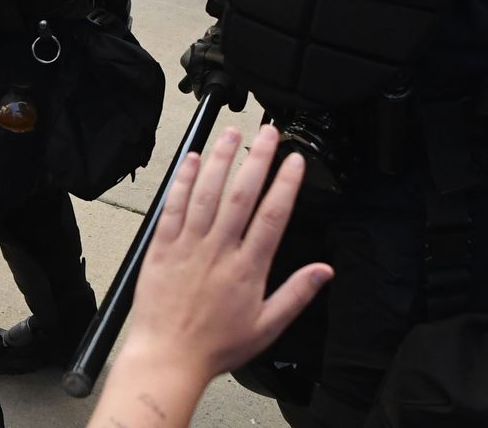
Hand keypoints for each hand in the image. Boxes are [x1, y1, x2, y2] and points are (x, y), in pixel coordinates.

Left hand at [121, 124, 331, 379]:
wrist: (168, 356)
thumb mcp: (267, 326)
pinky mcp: (162, 245)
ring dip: (220, 159)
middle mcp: (219, 250)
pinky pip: (173, 206)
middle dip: (257, 158)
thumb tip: (325, 270)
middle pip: (241, 194)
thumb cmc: (215, 345)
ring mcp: (188, 245)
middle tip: (268, 132)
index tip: (294, 160)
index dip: (285, 184)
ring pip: (206, 192)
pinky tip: (192, 160)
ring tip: (232, 133)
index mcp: (248, 268)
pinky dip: (183, 180)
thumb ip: (297, 294)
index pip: (272, 215)